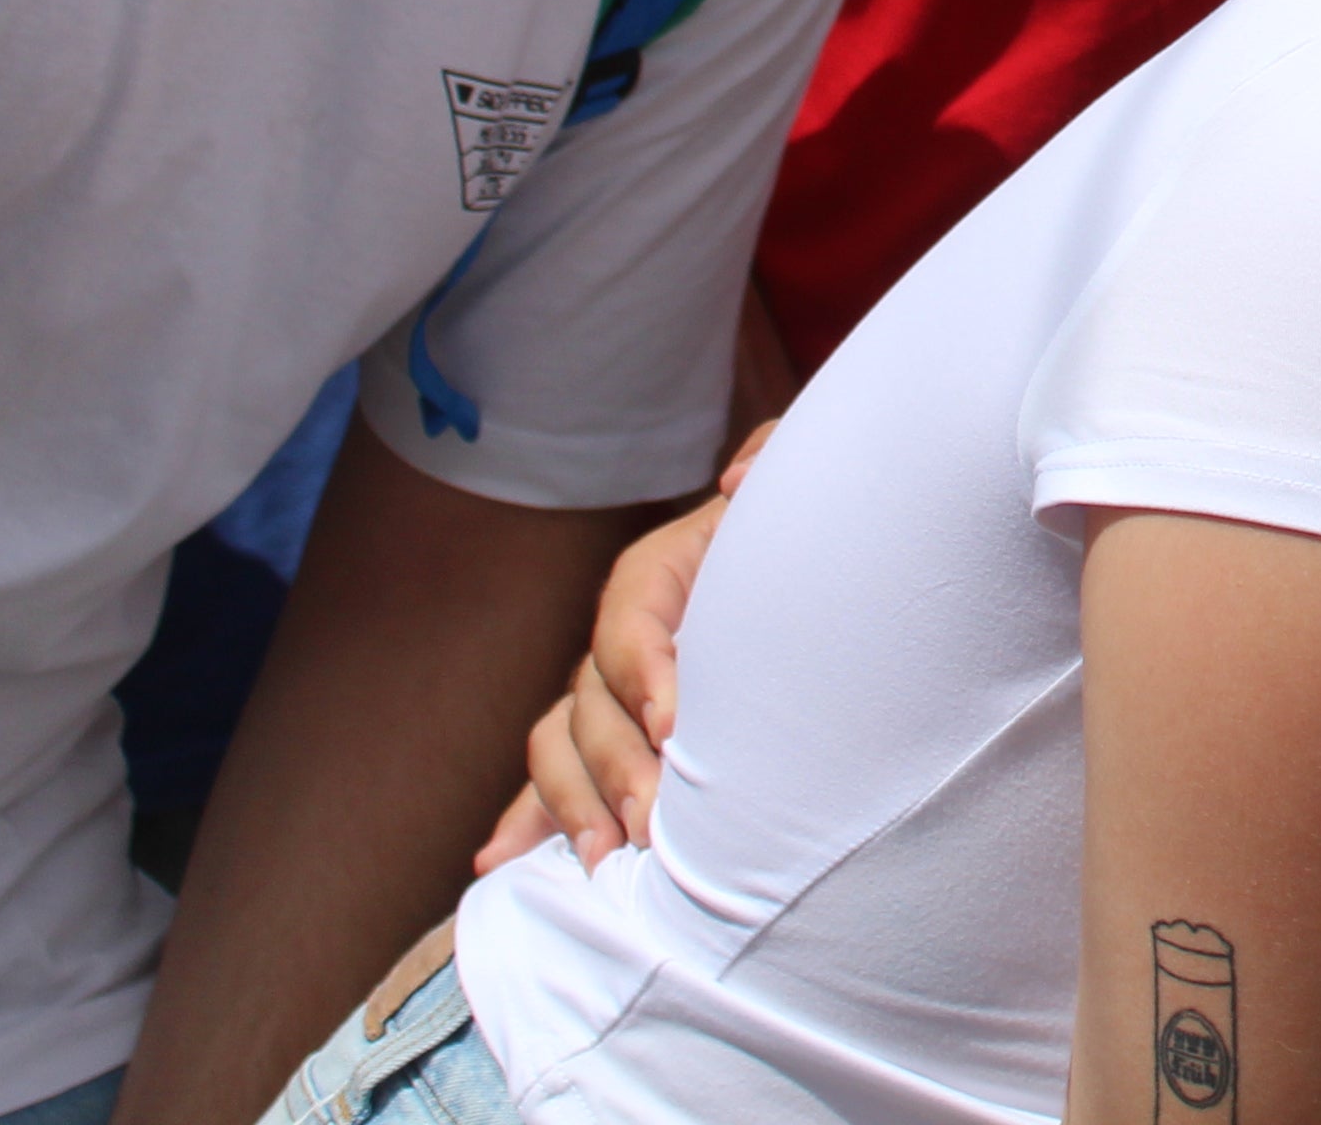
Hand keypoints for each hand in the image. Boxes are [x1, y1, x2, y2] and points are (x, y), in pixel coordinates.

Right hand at [471, 421, 766, 872]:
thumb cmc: (804, 536)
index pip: (630, 620)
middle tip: (653, 820)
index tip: (674, 723)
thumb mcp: (800, 481)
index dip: (642, 671)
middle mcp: (623, 640)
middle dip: (617, 764)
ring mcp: (608, 697)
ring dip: (575, 803)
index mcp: (661, 577)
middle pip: (592, 701)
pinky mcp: (612, 744)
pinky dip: (530, 822)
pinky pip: (553, 783)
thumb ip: (774, 456)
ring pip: (562, 747)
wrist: (819, 582)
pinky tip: (501, 864)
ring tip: (607, 855)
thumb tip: (737, 481)